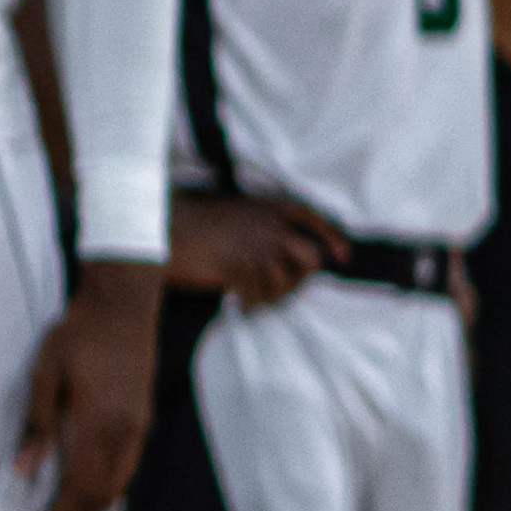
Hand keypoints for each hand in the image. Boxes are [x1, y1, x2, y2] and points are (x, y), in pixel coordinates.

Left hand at [20, 257, 160, 510]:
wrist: (124, 303)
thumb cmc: (79, 334)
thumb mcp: (46, 373)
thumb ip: (37, 425)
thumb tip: (23, 471)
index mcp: (100, 425)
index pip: (82, 489)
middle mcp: (125, 434)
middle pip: (103, 496)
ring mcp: (138, 427)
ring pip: (118, 485)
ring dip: (91, 509)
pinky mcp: (142, 419)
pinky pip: (125, 468)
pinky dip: (106, 489)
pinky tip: (86, 489)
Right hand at [166, 191, 339, 309]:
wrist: (167, 229)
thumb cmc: (197, 218)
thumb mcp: (238, 210)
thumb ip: (264, 224)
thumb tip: (285, 248)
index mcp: (271, 208)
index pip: (315, 220)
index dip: (333, 239)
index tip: (343, 257)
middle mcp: (271, 227)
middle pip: (310, 259)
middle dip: (300, 276)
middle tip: (279, 284)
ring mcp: (257, 250)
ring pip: (285, 283)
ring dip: (272, 294)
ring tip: (253, 294)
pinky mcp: (241, 270)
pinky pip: (257, 296)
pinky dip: (250, 302)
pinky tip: (238, 303)